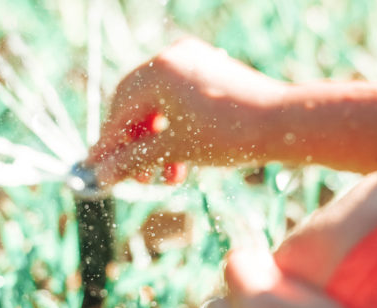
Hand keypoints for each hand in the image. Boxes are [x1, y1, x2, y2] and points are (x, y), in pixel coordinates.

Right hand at [87, 37, 285, 186]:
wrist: (281, 124)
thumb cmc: (226, 134)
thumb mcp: (171, 151)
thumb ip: (131, 160)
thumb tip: (100, 175)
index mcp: (158, 70)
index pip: (119, 111)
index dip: (106, 145)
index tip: (95, 169)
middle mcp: (172, 59)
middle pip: (135, 108)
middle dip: (131, 146)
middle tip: (129, 177)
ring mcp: (193, 63)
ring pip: (158, 110)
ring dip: (154, 146)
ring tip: (161, 178)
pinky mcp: (209, 75)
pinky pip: (178, 106)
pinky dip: (173, 134)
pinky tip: (179, 165)